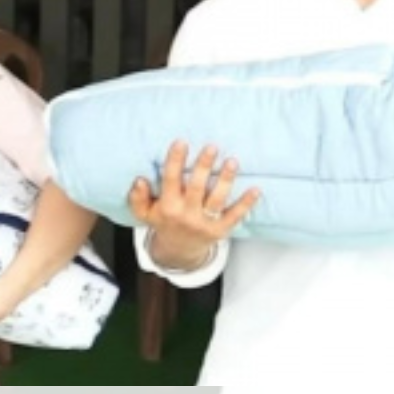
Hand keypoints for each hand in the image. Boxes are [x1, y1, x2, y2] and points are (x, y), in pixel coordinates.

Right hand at [128, 141, 260, 269]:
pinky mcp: (220, 230)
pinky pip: (235, 216)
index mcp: (168, 207)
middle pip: (197, 187)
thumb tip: (139, 180)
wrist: (179, 251)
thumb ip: (138, 198)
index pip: (171, 180)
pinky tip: (256, 189)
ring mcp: (205, 223)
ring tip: (232, 162)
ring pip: (217, 199)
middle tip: (212, 146)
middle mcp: (186, 214)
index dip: (175, 161)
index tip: (182, 142)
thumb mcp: (145, 213)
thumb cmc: (164, 222)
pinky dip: (246, 203)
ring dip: (226, 180)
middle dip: (204, 166)